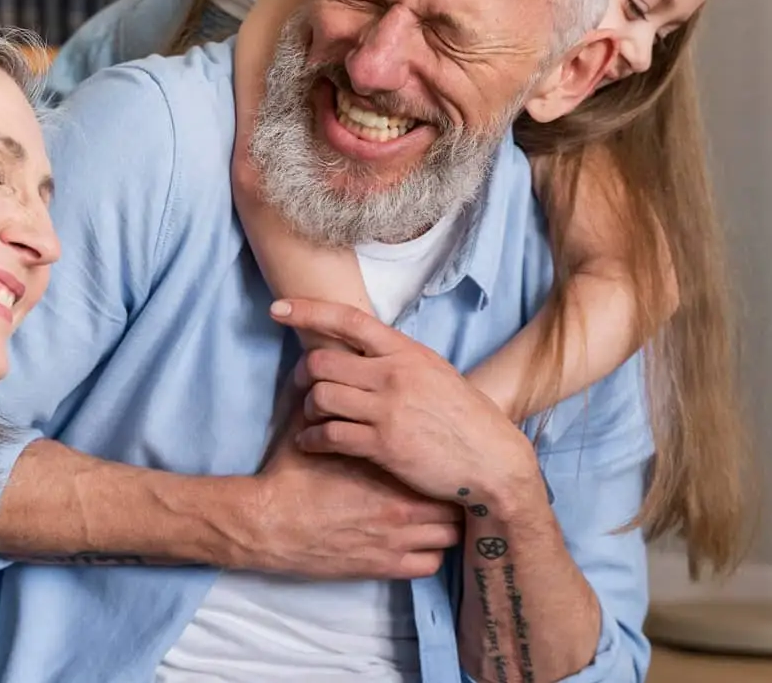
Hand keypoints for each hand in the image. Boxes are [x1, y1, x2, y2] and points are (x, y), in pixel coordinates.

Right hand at [239, 403, 461, 579]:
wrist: (268, 523)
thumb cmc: (288, 477)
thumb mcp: (311, 430)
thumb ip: (332, 407)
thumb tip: (334, 375)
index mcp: (388, 468)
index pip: (439, 465)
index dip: (442, 462)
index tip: (437, 458)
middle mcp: (401, 507)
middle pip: (455, 502)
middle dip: (451, 494)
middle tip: (440, 487)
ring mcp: (395, 541)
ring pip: (450, 536)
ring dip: (445, 526)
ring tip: (433, 516)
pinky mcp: (384, 567)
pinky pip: (430, 564)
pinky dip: (430, 554)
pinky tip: (416, 543)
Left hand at [276, 298, 536, 504]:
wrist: (494, 462)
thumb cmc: (464, 418)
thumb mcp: (434, 374)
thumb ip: (398, 361)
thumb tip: (362, 352)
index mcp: (406, 352)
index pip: (349, 320)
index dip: (309, 310)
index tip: (278, 309)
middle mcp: (394, 375)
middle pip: (321, 362)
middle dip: (302, 375)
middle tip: (301, 386)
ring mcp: (387, 410)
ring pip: (320, 398)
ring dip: (307, 409)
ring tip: (311, 418)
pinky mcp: (383, 446)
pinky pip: (329, 435)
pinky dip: (311, 439)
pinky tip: (310, 443)